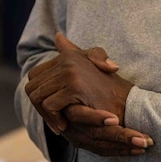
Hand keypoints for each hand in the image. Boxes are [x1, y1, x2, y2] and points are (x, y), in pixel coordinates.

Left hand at [25, 34, 153, 156]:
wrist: (128, 103)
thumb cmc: (110, 89)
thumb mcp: (91, 66)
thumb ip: (72, 52)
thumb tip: (58, 36)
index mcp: (68, 56)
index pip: (35, 75)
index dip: (39, 94)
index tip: (49, 109)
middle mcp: (68, 60)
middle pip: (32, 86)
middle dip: (38, 106)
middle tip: (52, 120)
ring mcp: (70, 72)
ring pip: (38, 96)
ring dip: (45, 114)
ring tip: (58, 124)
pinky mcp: (74, 86)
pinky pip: (50, 105)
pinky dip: (54, 118)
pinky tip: (64, 124)